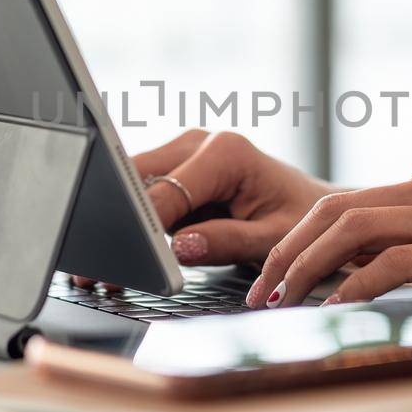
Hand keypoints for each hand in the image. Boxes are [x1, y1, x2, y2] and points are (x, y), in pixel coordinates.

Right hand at [69, 130, 336, 287]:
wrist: (316, 209)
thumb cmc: (302, 220)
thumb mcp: (272, 240)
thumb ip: (228, 242)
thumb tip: (182, 248)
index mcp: (226, 152)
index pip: (166, 193)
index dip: (140, 229)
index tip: (121, 261)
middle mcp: (199, 143)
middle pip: (137, 179)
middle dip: (118, 223)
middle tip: (95, 268)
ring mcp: (184, 153)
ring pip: (132, 183)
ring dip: (121, 222)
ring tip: (104, 266)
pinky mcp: (176, 169)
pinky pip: (144, 192)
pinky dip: (132, 221)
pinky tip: (124, 251)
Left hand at [245, 168, 411, 326]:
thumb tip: (364, 280)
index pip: (346, 204)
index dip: (300, 239)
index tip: (273, 278)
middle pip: (337, 210)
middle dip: (289, 252)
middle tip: (260, 293)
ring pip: (355, 228)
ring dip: (308, 268)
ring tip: (282, 304)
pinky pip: (396, 262)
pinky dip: (355, 287)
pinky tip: (334, 312)